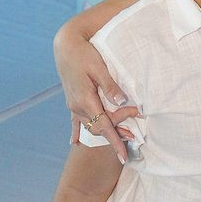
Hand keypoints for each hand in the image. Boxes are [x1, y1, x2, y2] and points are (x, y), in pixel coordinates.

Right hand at [54, 24, 135, 160]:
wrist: (66, 46)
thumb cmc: (85, 54)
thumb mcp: (100, 68)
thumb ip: (110, 86)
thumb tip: (122, 102)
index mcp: (85, 100)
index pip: (104, 125)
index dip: (115, 140)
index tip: (124, 154)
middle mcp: (77, 106)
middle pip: (99, 126)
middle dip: (116, 133)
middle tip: (134, 135)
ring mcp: (73, 105)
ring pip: (90, 124)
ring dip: (105, 131)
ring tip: (121, 137)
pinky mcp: (72, 100)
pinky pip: (75, 120)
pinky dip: (77, 131)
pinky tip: (75, 142)